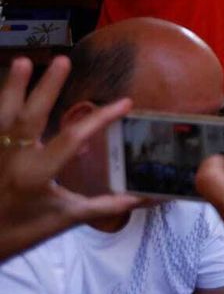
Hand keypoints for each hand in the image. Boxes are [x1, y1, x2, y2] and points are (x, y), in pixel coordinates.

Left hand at [0, 56, 137, 260]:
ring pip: (3, 115)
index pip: (73, 138)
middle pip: (29, 116)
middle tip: (62, 60)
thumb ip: (101, 206)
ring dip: (12, 87)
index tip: (125, 102)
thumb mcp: (62, 220)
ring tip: (21, 61)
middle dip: (46, 87)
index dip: (101, 118)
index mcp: (37, 174)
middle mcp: (14, 159)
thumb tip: (140, 198)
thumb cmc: (20, 234)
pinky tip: (3, 91)